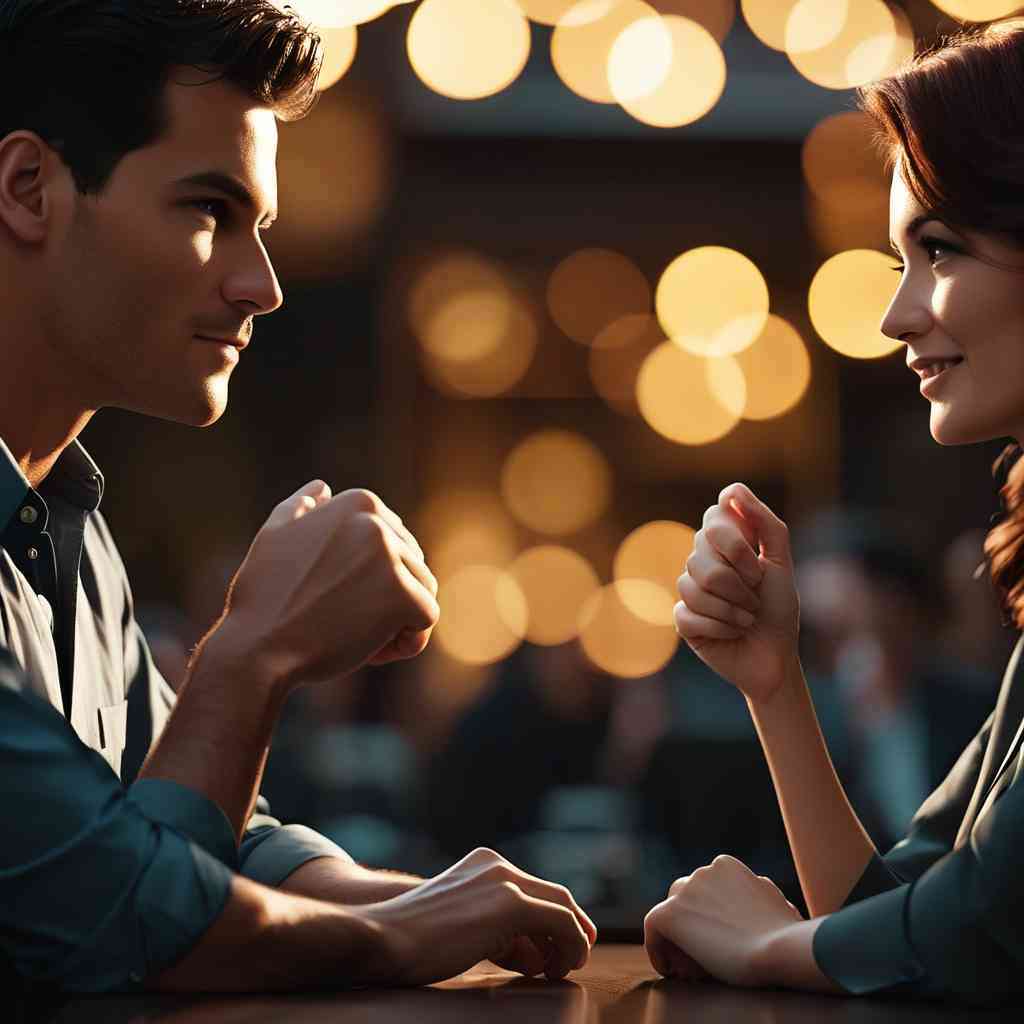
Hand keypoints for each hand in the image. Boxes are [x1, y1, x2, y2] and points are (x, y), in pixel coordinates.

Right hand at [217, 481, 438, 691]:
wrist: (256, 645)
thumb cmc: (264, 597)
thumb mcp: (275, 535)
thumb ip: (302, 507)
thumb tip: (323, 488)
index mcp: (359, 502)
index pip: (397, 542)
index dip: (372, 577)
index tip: (336, 595)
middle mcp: (378, 522)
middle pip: (412, 567)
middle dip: (385, 598)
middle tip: (341, 620)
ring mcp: (391, 557)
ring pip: (422, 592)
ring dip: (396, 621)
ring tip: (355, 635)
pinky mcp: (402, 595)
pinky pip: (426, 619)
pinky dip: (405, 643)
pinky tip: (371, 651)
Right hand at [361, 847, 596, 985]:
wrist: (383, 938)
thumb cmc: (413, 943)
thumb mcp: (463, 928)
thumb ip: (499, 933)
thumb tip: (536, 954)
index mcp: (483, 864)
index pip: (532, 889)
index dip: (551, 922)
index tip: (554, 952)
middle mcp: (496, 865)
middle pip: (554, 894)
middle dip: (571, 929)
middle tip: (571, 960)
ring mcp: (504, 881)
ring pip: (562, 907)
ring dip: (571, 941)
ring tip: (559, 971)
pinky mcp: (511, 903)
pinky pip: (562, 922)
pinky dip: (572, 945)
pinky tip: (557, 969)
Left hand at [644, 855, 803, 987]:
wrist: (779, 947)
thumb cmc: (786, 933)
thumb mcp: (775, 901)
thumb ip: (757, 893)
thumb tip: (757, 889)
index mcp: (726, 866)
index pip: (706, 888)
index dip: (708, 914)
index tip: (718, 939)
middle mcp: (704, 871)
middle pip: (687, 898)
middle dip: (692, 923)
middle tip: (701, 954)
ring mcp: (686, 890)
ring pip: (672, 914)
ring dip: (678, 938)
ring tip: (689, 966)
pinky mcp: (671, 913)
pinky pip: (653, 929)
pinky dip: (657, 948)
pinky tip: (668, 968)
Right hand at [675, 482, 799, 702]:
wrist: (775, 657)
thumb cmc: (779, 609)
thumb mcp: (781, 562)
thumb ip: (766, 524)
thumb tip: (732, 490)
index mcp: (724, 543)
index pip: (714, 518)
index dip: (736, 544)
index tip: (757, 567)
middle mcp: (702, 561)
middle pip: (701, 554)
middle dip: (739, 582)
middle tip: (756, 598)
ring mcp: (689, 590)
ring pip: (695, 586)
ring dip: (733, 609)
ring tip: (747, 618)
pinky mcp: (682, 619)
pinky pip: (689, 614)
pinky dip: (721, 627)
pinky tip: (731, 633)